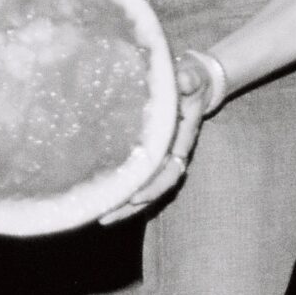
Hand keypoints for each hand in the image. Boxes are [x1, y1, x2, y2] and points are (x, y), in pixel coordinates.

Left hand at [95, 49, 226, 223]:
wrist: (195, 83)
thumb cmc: (191, 80)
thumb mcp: (191, 77)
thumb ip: (189, 79)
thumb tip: (184, 80)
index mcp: (181, 140)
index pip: (170, 169)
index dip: (154, 185)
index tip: (135, 196)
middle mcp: (173, 154)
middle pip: (154, 188)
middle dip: (132, 205)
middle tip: (106, 216)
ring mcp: (163, 159)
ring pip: (146, 189)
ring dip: (125, 206)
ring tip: (101, 217)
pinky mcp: (152, 157)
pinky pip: (139, 181)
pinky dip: (124, 194)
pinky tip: (104, 202)